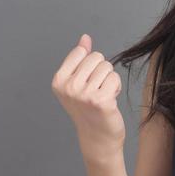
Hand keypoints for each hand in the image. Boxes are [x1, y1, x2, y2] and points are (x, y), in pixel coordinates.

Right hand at [51, 33, 125, 164]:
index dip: (89, 65)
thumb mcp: (78, 82)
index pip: (81, 52)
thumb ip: (80, 58)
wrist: (97, 138)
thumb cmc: (88, 109)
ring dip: (109, 80)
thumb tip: (85, 38)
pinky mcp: (100, 100)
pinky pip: (115, 78)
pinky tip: (109, 101)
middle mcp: (69, 87)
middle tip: (96, 90)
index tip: (86, 82)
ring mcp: (84, 94)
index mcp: (59, 80)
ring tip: (103, 96)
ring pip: (108, 67)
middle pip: (96, 57)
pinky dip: (116, 88)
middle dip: (101, 72)